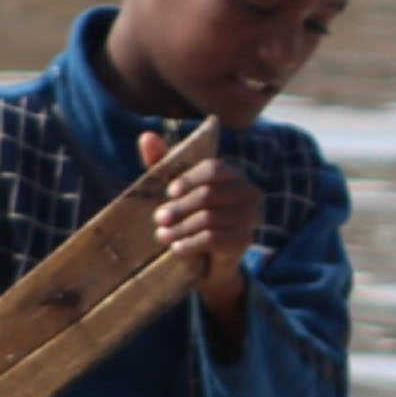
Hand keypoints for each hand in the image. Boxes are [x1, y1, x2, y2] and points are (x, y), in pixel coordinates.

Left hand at [143, 128, 256, 327]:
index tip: (169, 192)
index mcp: (232, 173)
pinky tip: (176, 249)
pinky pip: (214, 239)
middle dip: (179, 207)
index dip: (190, 179)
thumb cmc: (190, 214)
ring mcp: (249, 216)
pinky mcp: (244, 239)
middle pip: (209, 195)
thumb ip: (162, 162)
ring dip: (181, 228)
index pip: (214, 168)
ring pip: (209, 219)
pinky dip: (191, 244)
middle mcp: (247, 191)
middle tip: (158, 218)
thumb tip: (146, 136)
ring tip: (161, 236)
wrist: (209, 259)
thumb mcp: (174, 189)